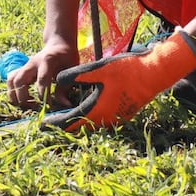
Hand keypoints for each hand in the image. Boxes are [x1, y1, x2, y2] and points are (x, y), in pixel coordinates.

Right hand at [7, 39, 78, 109]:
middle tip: (35, 107)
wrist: (58, 44)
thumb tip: (66, 105)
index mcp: (47, 60)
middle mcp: (32, 63)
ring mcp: (25, 66)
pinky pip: (11, 80)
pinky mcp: (21, 69)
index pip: (42, 79)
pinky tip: (24, 98)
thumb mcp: (71, 69)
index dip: (44, 95)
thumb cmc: (66, 57)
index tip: (48, 106)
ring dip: (15, 95)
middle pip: (20, 80)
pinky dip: (13, 91)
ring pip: (11, 81)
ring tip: (27, 104)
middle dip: (24, 97)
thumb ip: (65, 87)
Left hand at [41, 31, 195, 131]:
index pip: (70, 122)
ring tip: (62, 113)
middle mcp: (105, 120)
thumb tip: (58, 79)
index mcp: (97, 110)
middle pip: (79, 125)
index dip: (55, 122)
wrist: (154, 74)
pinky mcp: (121, 115)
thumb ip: (75, 76)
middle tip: (48, 117)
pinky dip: (89, 116)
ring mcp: (115, 119)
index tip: (41, 122)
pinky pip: (100, 119)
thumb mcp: (97, 69)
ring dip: (76, 119)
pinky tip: (83, 107)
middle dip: (63, 122)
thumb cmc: (126, 70)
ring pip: (90, 123)